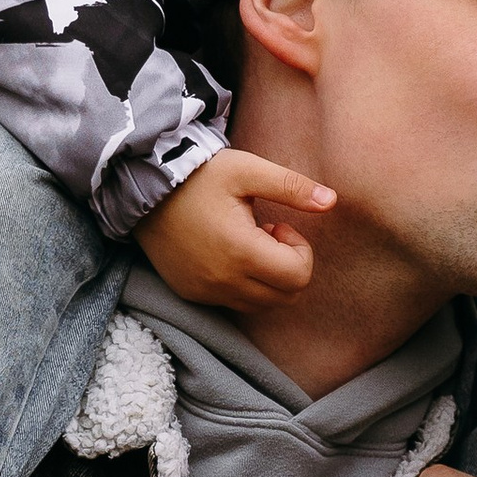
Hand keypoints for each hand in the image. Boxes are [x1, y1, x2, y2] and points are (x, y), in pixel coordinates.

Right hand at [137, 147, 336, 309]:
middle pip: (285, 297)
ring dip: (267, 279)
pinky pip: (233, 303)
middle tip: (267, 235)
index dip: (300, 251)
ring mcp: (205, 292)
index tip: (279, 225)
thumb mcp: (247, 170)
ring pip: (261, 305)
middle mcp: (223, 280)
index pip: (298, 276)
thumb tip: (332, 201)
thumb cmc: (200, 175)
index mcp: (240, 251)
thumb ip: (292, 187)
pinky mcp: (191, 293)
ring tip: (247, 243)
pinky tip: (227, 253)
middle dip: (288, 267)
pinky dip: (243, 286)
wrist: (143, 187)